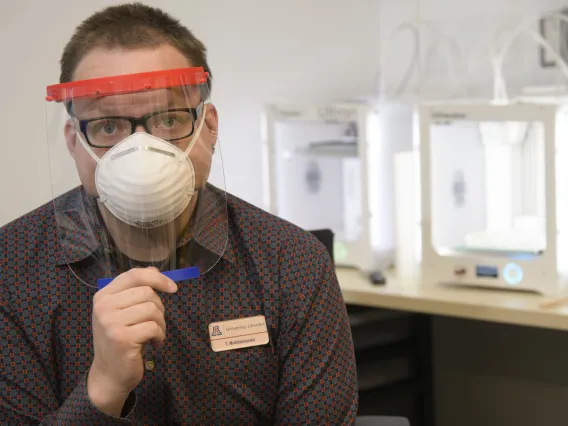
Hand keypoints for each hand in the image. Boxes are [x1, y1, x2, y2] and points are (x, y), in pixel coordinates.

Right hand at [87, 267, 177, 416]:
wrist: (110, 374)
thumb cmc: (122, 340)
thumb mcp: (125, 312)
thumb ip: (136, 291)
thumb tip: (154, 270)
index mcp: (103, 296)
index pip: (134, 275)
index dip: (157, 278)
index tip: (173, 288)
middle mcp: (104, 306)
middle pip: (147, 292)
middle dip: (159, 308)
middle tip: (154, 324)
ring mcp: (111, 322)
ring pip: (152, 309)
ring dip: (160, 324)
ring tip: (154, 335)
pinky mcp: (122, 338)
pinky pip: (154, 327)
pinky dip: (160, 336)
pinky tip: (153, 344)